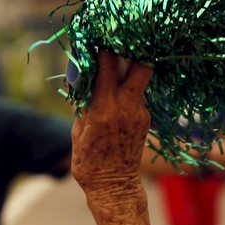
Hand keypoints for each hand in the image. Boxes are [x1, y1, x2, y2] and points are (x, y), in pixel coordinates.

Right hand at [71, 50, 153, 201]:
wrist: (114, 187)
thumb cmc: (89, 162)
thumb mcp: (78, 131)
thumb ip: (83, 104)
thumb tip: (85, 79)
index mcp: (105, 110)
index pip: (108, 67)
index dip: (104, 48)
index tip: (99, 37)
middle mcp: (127, 108)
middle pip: (142, 66)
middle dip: (133, 51)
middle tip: (120, 46)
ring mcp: (140, 113)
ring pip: (140, 79)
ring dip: (128, 71)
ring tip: (113, 69)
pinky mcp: (146, 119)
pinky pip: (137, 96)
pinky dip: (127, 90)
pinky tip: (116, 95)